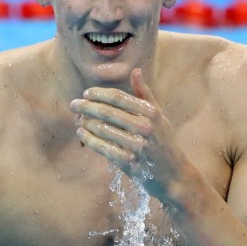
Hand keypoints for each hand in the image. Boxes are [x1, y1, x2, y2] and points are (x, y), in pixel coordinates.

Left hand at [69, 68, 190, 203]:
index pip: (119, 97)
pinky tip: (81, 134)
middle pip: (108, 112)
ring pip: (102, 129)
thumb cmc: (164, 142)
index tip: (86, 93)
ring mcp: (136, 146)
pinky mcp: (129, 162)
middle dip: (87, 107)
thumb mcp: (159, 116)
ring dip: (86, 123)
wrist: (173, 174)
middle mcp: (145, 127)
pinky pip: (103, 148)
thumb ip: (145, 94)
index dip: (99, 94)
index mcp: (151, 113)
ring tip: (77, 119)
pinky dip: (89, 140)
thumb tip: (135, 71)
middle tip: (74, 104)